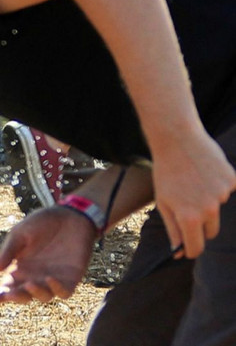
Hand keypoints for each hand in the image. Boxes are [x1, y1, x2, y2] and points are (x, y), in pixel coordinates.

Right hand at [0, 206, 95, 304]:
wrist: (69, 215)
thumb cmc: (41, 222)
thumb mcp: (20, 233)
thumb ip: (9, 251)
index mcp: (20, 268)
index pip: (7, 286)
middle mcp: (35, 277)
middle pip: (24, 295)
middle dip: (16, 297)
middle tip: (10, 293)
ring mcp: (53, 279)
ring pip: (44, 296)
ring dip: (36, 293)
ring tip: (29, 284)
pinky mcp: (71, 278)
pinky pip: (64, 292)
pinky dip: (57, 289)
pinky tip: (50, 278)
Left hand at [151, 131, 235, 258]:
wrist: (177, 140)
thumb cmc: (166, 172)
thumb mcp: (163, 202)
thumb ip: (173, 229)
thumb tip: (178, 252)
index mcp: (189, 217)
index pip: (196, 247)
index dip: (191, 249)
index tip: (187, 248)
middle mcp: (209, 209)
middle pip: (210, 231)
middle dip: (199, 226)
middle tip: (186, 207)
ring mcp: (223, 195)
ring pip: (217, 208)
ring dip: (208, 201)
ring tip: (192, 182)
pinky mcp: (232, 181)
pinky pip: (226, 190)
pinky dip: (217, 185)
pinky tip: (205, 172)